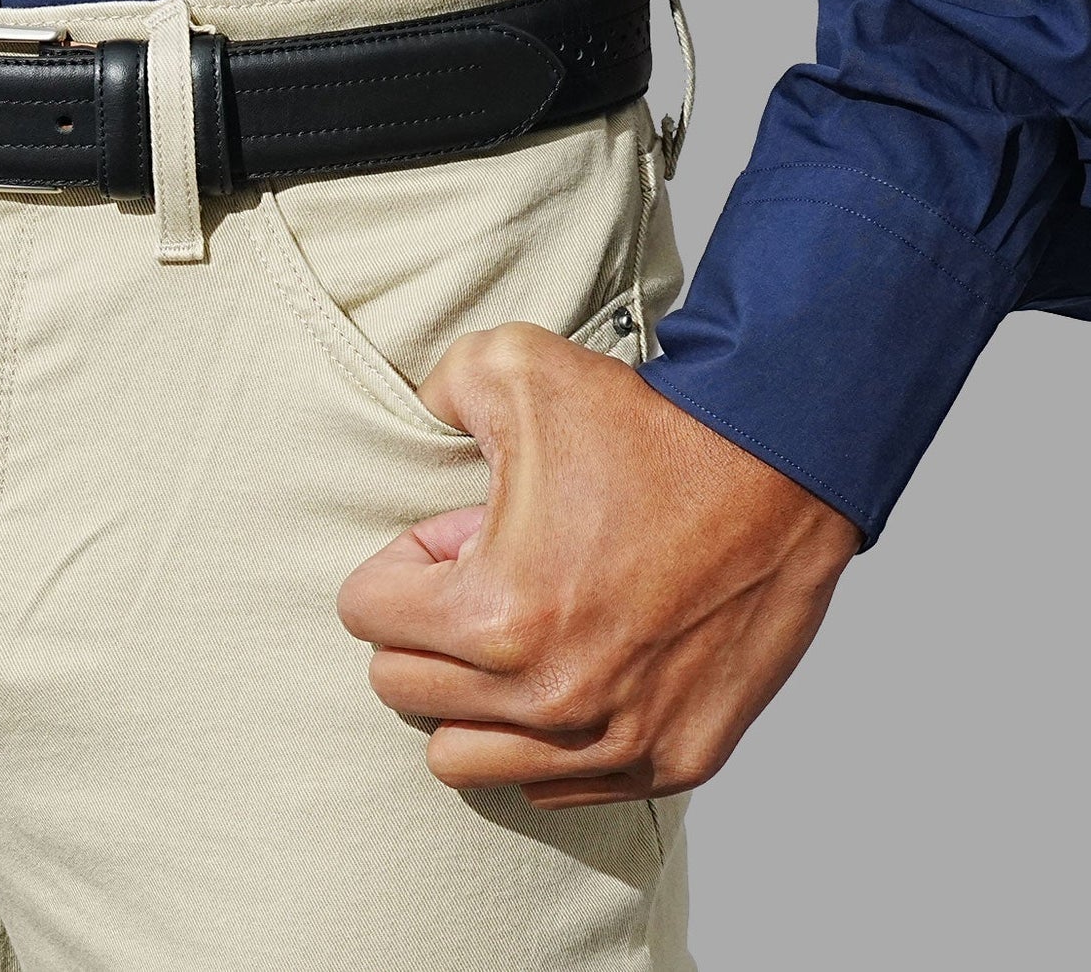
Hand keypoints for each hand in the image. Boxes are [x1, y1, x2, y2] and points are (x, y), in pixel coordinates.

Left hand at [337, 322, 860, 807]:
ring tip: (520, 632)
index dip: (404, 563)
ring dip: (470, 697)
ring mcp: (611, 741)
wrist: (786, 468)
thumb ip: (433, 388)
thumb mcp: (512, 366)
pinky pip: (551, 786)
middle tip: (490, 577)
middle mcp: (549, 697)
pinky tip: (576, 667)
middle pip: (402, 688)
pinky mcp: (669, 761)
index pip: (365, 615)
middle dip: (427, 628)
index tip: (458, 537)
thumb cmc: (649, 424)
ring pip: (463, 758)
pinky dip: (543, 738)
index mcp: (494, 615)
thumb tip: (415, 416)